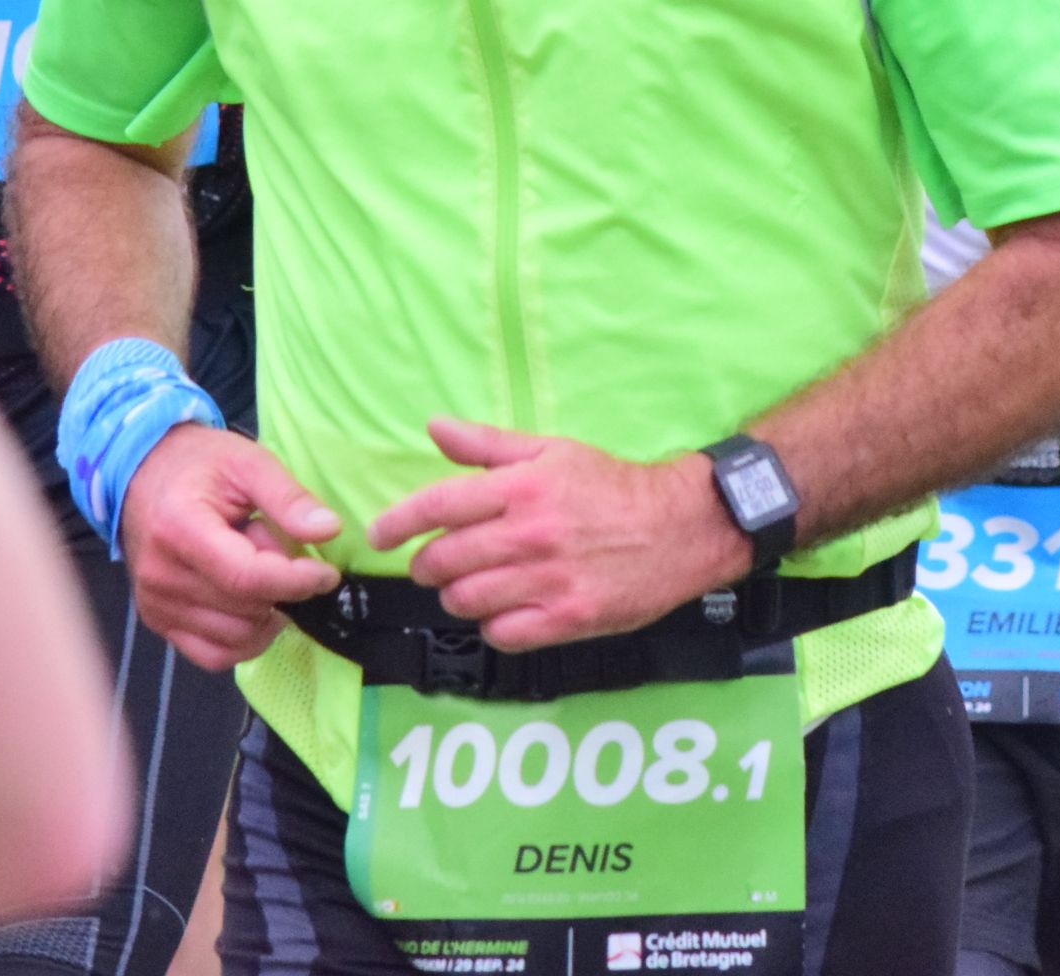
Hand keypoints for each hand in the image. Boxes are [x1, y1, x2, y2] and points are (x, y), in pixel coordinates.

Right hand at [120, 427, 342, 671]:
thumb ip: (288, 498)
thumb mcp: (249, 463)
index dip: (296, 581)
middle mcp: (161, 576)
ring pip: (237, 638)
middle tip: (277, 550)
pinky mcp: (158, 623)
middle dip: (281, 588)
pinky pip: (214, 655)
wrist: (144, 475)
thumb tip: (329, 530)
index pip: (246, 578)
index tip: (327, 573)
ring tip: (258, 569)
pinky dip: (246, 640)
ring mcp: (156, 605)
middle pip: (246, 609)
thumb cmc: (200, 465)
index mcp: (179, 529)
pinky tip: (255, 607)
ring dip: (267, 613)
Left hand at [369, 418, 751, 651]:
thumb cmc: (611, 485)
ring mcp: (549, 580)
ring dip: (457, 595)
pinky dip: (493, 625)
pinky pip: (502, 633)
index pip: (439, 506)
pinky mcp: (568, 617)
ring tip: (469, 586)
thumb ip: (488, 444)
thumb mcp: (552, 451)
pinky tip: (504, 610)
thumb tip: (435, 427)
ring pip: (467, 600)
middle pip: (445, 560)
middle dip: (427, 565)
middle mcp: (531, 534)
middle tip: (432, 564)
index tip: (379, 535)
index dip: (398, 523)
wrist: (680, 527)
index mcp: (522, 487)